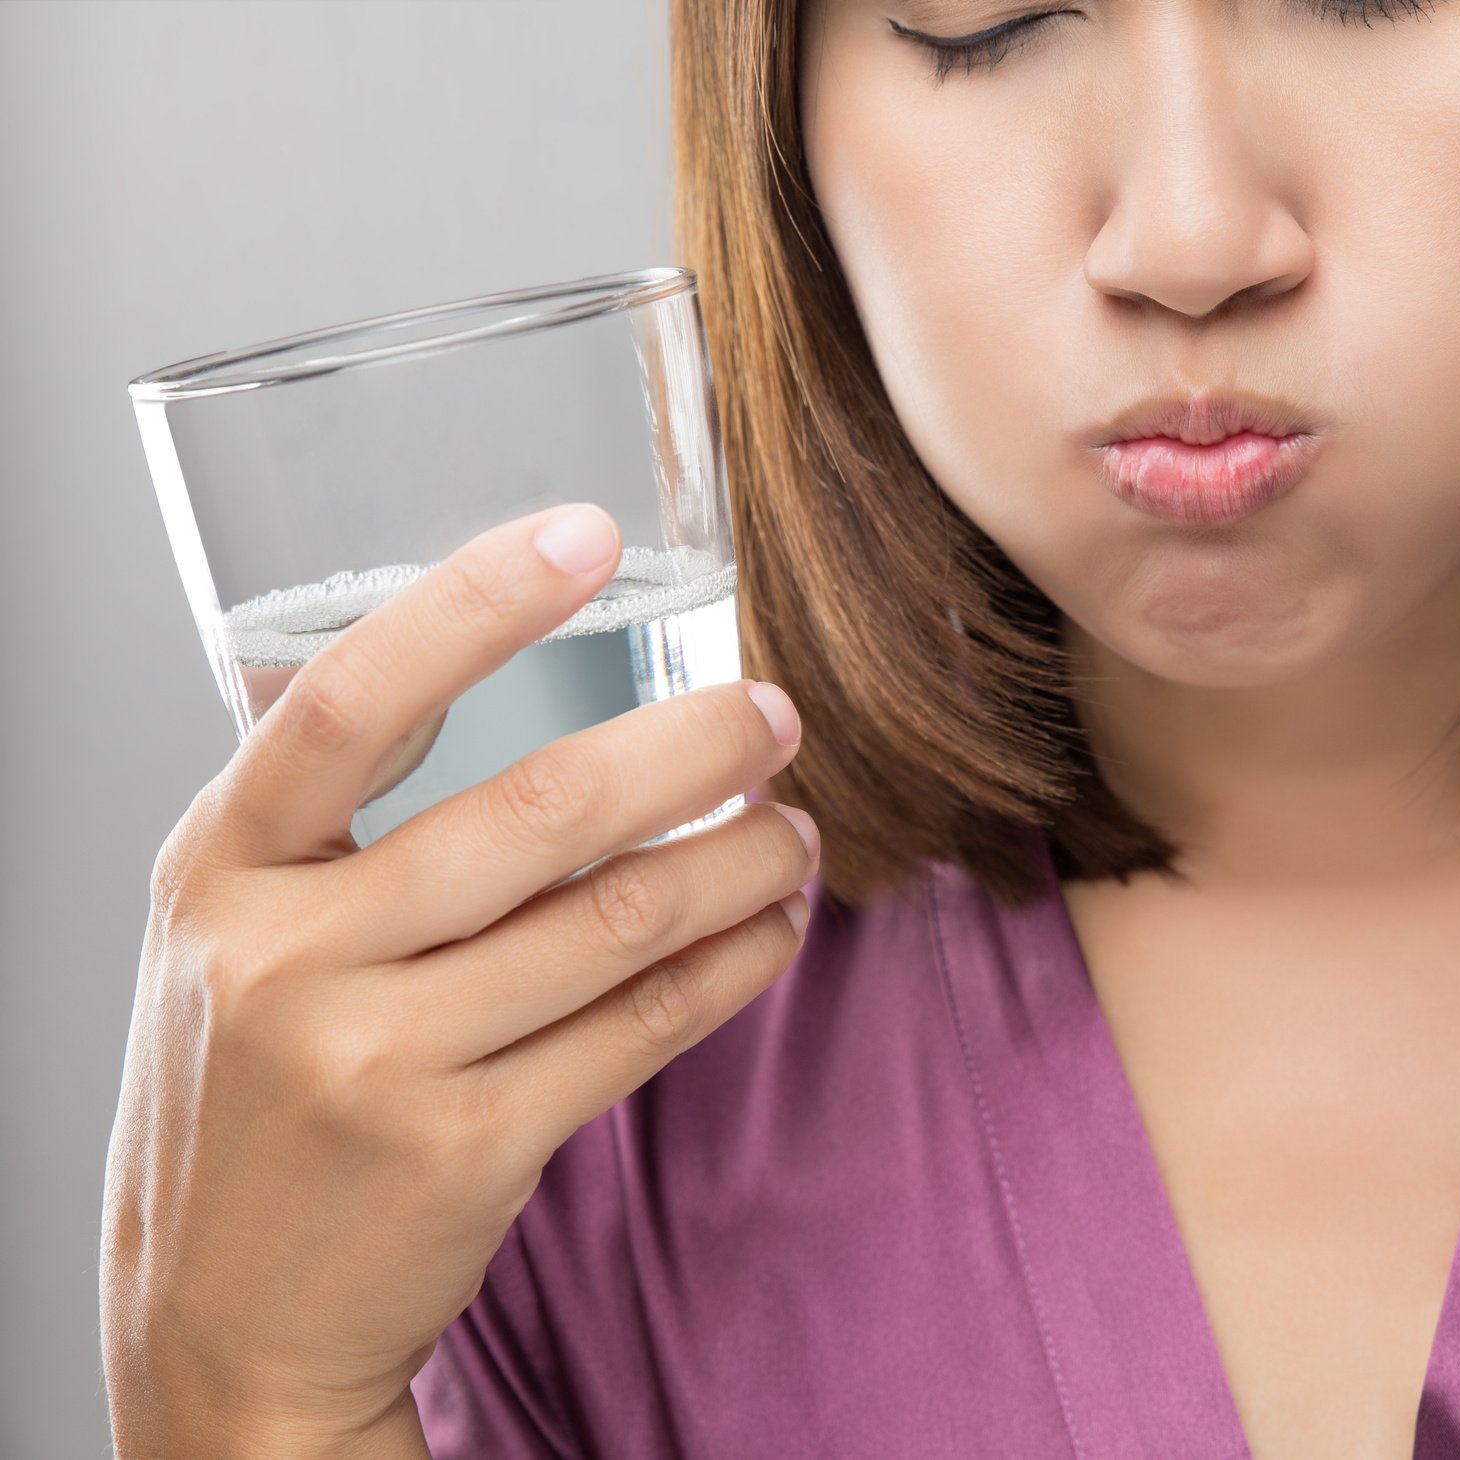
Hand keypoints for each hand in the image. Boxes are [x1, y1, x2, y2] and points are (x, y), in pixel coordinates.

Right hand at [102, 504, 816, 1457]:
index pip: (347, 699)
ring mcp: (378, 1061)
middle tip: (774, 713)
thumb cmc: (248, 1088)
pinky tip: (776, 926)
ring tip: (797, 827)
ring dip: (740, 858)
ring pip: (617, 921)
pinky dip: (734, 964)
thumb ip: (327, 820)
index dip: (475, 603)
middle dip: (691, 745)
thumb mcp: (234, 933)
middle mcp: (287, 957)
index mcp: (220, 868)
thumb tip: (491, 669)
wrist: (223, 1317)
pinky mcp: (470, 1147)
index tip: (591, 533)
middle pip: (536, 810)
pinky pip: (645, 1027)